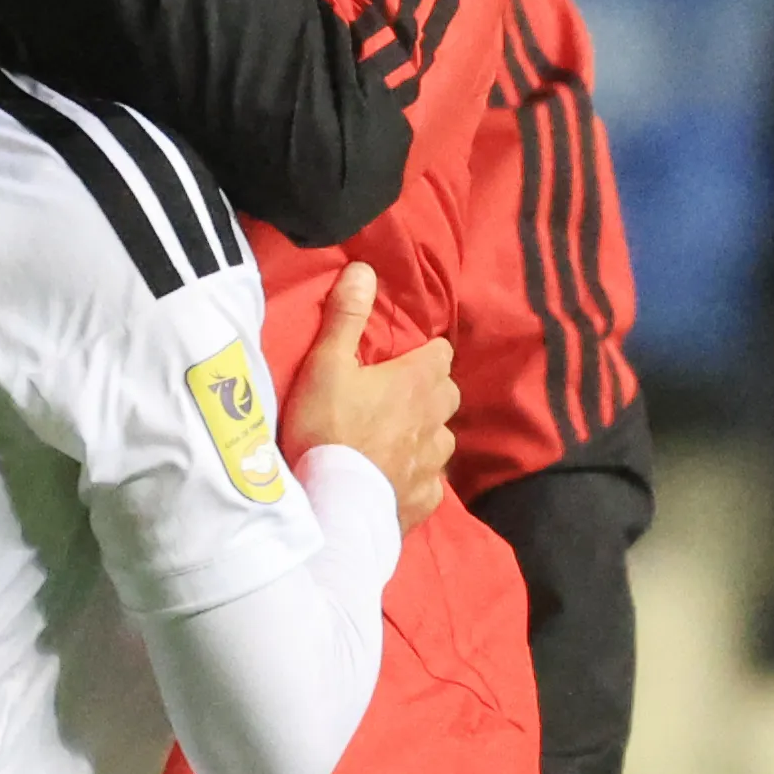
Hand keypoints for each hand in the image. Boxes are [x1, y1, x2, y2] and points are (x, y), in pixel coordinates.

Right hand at [279, 263, 454, 525]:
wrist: (330, 505)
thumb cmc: (325, 429)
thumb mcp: (326, 365)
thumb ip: (346, 317)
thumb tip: (364, 268)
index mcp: (417, 382)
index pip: (441, 354)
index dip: (426, 353)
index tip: (406, 357)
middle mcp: (435, 421)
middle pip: (447, 395)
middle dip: (431, 392)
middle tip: (399, 395)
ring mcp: (433, 465)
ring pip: (442, 440)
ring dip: (426, 435)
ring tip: (397, 439)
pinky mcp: (425, 501)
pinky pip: (431, 483)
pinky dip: (418, 478)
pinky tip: (397, 480)